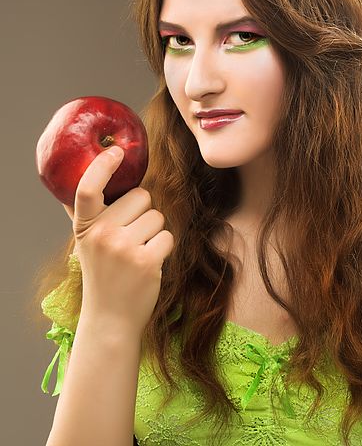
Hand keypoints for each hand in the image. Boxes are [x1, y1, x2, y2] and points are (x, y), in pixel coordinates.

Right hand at [62, 145, 173, 335]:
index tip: (116, 151)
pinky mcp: (146, 261)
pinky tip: (149, 263)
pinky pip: (168, 235)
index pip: (88, 188)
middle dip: (143, 212)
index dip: (102, 166)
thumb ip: (89, 214)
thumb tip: (86, 179)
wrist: (110, 318)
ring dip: (154, 232)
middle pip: (141, 196)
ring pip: (158, 216)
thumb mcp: (86, 243)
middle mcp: (101, 234)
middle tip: (130, 238)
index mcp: (85, 226)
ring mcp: (123, 248)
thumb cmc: (102, 275)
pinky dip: (163, 248)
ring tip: (138, 253)